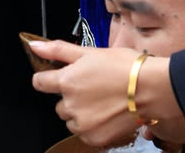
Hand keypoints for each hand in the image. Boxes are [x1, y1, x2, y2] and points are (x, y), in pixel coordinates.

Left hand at [31, 41, 184, 148]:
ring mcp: (82, 124)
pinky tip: (106, 113)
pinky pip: (84, 133)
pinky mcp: (94, 139)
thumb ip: (59, 50)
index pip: (40, 82)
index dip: (46, 78)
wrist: (149, 88)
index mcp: (67, 81)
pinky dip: (92, 125)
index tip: (54, 77)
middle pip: (59, 104)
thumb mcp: (90, 52)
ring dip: (81, 112)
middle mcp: (71, 105)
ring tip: (102, 100)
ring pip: (71, 120)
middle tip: (92, 86)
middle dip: (71, 96)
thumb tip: (35, 46)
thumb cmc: (124, 67)